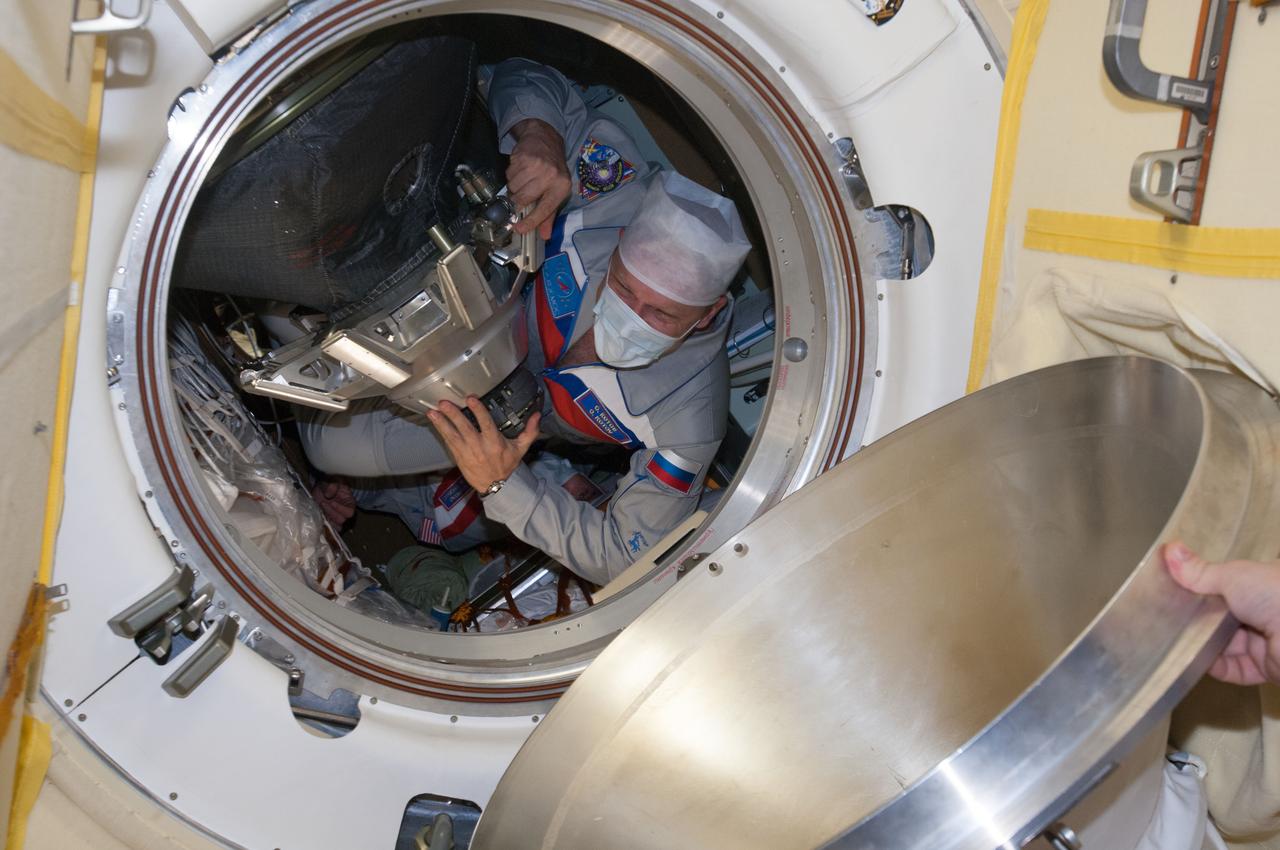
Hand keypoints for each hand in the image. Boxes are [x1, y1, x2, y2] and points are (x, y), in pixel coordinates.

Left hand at [312, 480, 355, 526]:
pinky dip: (324, 524)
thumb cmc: (329, 482)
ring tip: (320, 509)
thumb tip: (328, 495)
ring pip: (336, 527)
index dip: (340, 509)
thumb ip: (331, 486)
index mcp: (350, 503)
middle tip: (323, 503)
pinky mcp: (329, 520)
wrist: (321, 487)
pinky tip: (318, 515)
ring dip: (327, 519)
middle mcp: (344, 512)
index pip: (349, 512)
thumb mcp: (331, 480)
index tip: (331, 501)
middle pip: (342, 520)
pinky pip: (329, 528)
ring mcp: (336, 517)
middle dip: (331, 513)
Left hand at [428, 397, 541, 492]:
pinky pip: (448, 442)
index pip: (486, 424)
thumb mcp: (521, 448)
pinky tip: (434, 421)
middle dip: (453, 415)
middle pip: (465, 428)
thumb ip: (530, 431)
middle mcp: (479, 446)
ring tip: (432, 412)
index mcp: (495, 442)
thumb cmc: (508, 464)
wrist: (496, 486)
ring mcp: (467, 452)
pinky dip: (441, 431)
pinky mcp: (459, 457)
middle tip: (444, 403)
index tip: (470, 399)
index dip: (478, 411)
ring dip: (442, 423)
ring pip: (453, 435)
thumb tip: (537, 415)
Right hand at [507, 118, 570, 240]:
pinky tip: (519, 170)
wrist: (545, 140)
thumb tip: (545, 235)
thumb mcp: (556, 191)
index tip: (518, 229)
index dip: (530, 222)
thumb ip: (550, 214)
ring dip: (513, 188)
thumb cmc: (552, 170)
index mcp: (561, 187)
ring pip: (513, 187)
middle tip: (518, 198)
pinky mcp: (523, 157)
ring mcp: (536, 165)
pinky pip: (509, 175)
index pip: (545, 210)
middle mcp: (550, 176)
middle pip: (523, 199)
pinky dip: (511, 176)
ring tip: (522, 180)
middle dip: (517, 202)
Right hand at [1164, 541, 1279, 685]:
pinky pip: (1234, 668)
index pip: (1233, 584)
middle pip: (1226, 615)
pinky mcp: (1265, 668)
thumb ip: (1201, 571)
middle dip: (1201, 616)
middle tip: (1168, 614)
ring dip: (1204, 642)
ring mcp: (1267, 640)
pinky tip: (1194, 658)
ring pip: (1227, 643)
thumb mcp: (1234, 575)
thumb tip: (1169, 548)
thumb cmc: (1275, 596)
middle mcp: (1267, 612)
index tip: (1179, 586)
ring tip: (1173, 638)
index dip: (1207, 585)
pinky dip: (1215, 666)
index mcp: (1266, 583)